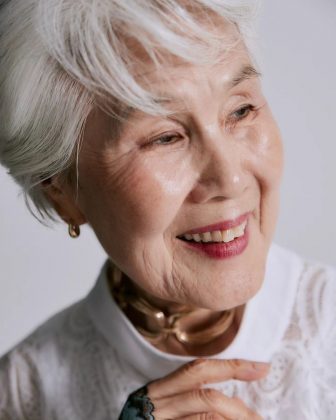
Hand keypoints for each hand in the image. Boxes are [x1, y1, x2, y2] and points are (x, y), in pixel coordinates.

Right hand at [145, 358, 268, 418]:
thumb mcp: (163, 406)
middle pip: (207, 399)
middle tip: (259, 419)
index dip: (232, 367)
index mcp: (158, 391)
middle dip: (239, 410)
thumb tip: (237, 401)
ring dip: (234, 419)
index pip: (198, 370)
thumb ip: (191, 398)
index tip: (261, 367)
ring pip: (207, 418)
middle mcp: (158, 407)